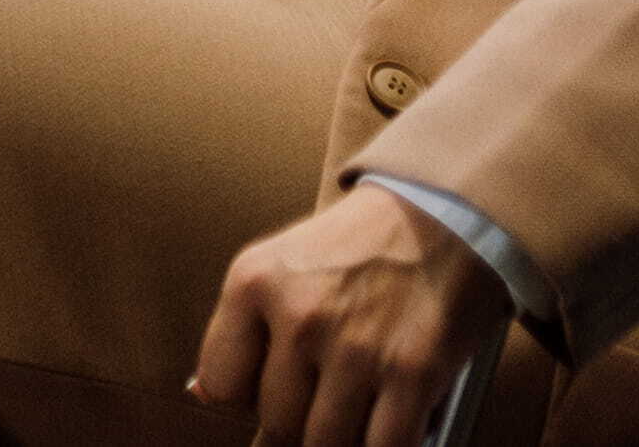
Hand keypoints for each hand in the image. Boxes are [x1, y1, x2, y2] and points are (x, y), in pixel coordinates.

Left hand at [190, 185, 510, 446]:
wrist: (437, 215)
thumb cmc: (354, 249)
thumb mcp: (278, 265)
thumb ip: (242, 329)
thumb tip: (201, 395)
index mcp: (253, 283)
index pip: (220, 385)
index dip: (246, 401)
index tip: (270, 395)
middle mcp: (298, 315)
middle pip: (277, 422)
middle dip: (299, 425)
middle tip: (322, 406)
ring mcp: (355, 347)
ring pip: (327, 442)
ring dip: (342, 439)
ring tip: (355, 414)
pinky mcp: (412, 372)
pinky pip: (385, 446)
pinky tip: (388, 430)